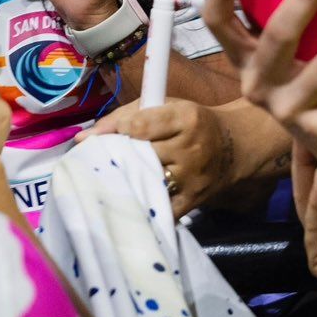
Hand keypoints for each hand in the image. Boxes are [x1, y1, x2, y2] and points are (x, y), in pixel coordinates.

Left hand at [81, 99, 235, 217]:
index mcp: (185, 118)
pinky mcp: (192, 201)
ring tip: (111, 177)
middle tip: (102, 159)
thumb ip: (124, 116)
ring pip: (147, 181)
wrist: (231, 149)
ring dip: (126, 180)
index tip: (104, 136)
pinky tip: (129, 200)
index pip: (140, 125)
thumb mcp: (165, 107)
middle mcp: (191, 148)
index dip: (116, 131)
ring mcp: (192, 177)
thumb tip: (84, 137)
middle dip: (119, 156)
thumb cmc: (188, 124)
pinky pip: (160, 209)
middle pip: (141, 155)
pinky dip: (142, 206)